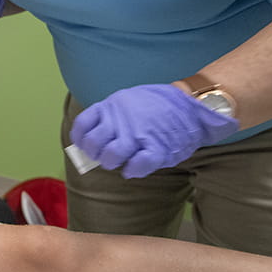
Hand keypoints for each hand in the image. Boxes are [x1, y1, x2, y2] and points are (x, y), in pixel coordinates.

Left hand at [70, 84, 239, 178]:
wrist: (191, 105)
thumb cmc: (157, 105)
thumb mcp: (128, 100)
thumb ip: (111, 116)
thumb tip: (92, 140)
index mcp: (112, 105)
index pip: (82, 124)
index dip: (79, 139)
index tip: (83, 146)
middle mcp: (121, 120)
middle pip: (93, 144)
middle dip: (95, 155)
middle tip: (104, 157)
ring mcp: (138, 134)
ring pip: (111, 156)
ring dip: (111, 163)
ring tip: (119, 163)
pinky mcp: (157, 148)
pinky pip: (136, 166)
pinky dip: (131, 171)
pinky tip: (133, 169)